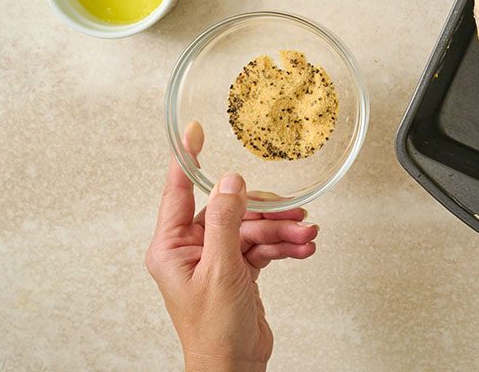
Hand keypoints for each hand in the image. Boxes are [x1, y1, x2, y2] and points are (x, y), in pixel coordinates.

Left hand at [145, 122, 318, 371]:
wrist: (234, 368)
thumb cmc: (215, 332)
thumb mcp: (222, 270)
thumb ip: (225, 222)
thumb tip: (229, 182)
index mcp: (172, 248)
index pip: (178, 191)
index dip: (187, 158)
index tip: (194, 131)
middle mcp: (191, 250)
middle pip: (230, 211)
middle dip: (266, 213)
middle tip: (294, 213)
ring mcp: (216, 260)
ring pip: (252, 229)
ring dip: (282, 232)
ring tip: (306, 236)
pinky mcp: (237, 270)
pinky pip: (262, 246)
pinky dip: (283, 247)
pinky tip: (302, 249)